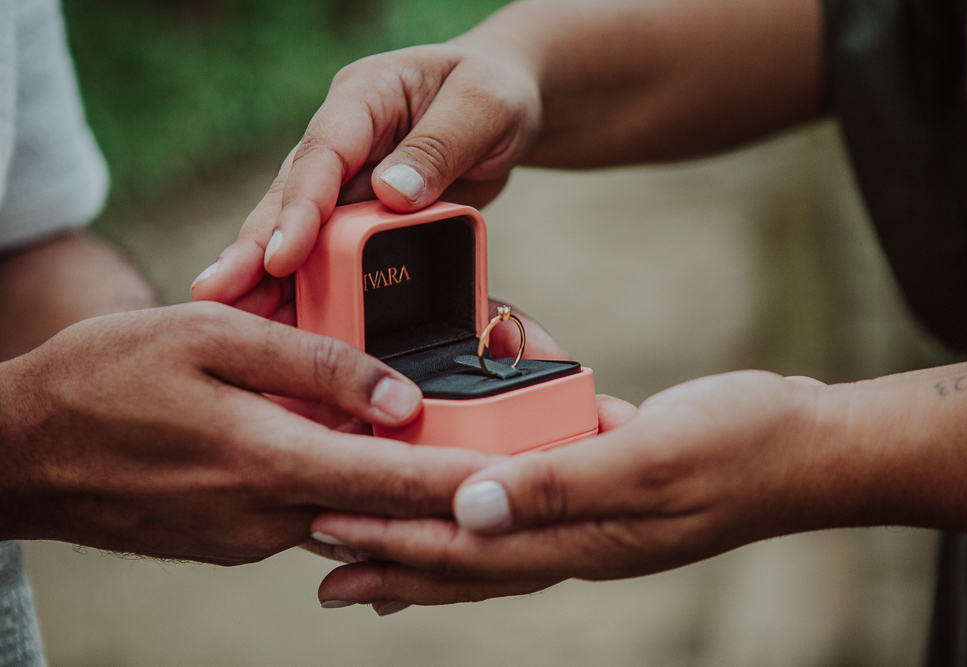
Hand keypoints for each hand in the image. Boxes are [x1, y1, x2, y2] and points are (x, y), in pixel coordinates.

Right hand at [0, 302, 492, 564]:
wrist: (22, 451)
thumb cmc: (107, 378)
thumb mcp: (211, 336)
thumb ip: (313, 364)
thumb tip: (401, 396)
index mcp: (272, 459)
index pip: (399, 481)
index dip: (467, 483)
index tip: (525, 481)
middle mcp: (269, 514)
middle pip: (385, 507)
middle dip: (447, 490)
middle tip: (504, 461)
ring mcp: (250, 536)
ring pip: (348, 511)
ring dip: (394, 485)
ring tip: (440, 446)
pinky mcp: (233, 539)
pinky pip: (307, 513)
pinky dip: (341, 487)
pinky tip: (351, 450)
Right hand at [190, 43, 539, 306]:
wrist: (508, 105)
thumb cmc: (495, 93)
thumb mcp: (485, 107)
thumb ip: (440, 146)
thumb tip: (392, 193)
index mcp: (364, 98)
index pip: (322, 152)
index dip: (298, 207)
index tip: (278, 257)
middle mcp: (344, 141)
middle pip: (292, 198)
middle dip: (254, 250)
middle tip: (219, 298)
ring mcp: (349, 180)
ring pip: (303, 232)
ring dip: (270, 278)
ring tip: (238, 325)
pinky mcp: (363, 215)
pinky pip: (333, 253)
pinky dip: (311, 287)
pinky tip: (287, 326)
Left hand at [308, 371, 823, 608]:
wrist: (812, 443)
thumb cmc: (742, 449)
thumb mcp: (649, 460)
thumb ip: (560, 485)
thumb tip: (468, 507)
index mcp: (583, 540)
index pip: (465, 552)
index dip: (393, 544)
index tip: (326, 532)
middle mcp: (579, 534)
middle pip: (466, 555)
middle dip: (393, 556)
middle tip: (322, 556)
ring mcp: (594, 507)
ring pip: (493, 523)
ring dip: (432, 527)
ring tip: (378, 532)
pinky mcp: (606, 471)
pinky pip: (535, 476)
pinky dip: (491, 476)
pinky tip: (471, 476)